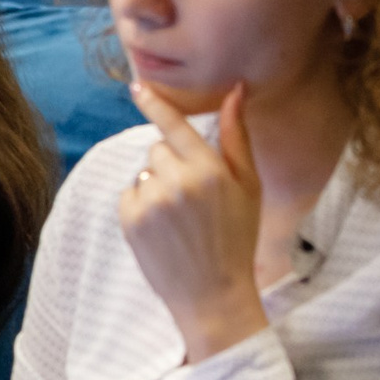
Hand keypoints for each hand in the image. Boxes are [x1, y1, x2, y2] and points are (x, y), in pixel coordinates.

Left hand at [119, 82, 269, 361]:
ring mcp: (151, 202)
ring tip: (180, 217)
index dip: (155, 104)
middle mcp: (178, 182)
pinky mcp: (130, 220)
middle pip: (158, 149)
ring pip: (144, 172)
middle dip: (171, 164)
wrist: (213, 293)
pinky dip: (141, 206)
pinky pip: (129, 194)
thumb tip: (234, 92)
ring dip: (156, 185)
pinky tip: (162, 228)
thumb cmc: (238, 237)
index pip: (174, 126)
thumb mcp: (250, 187)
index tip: (136, 86)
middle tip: (193, 196)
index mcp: (211, 170)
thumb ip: (237, 138)